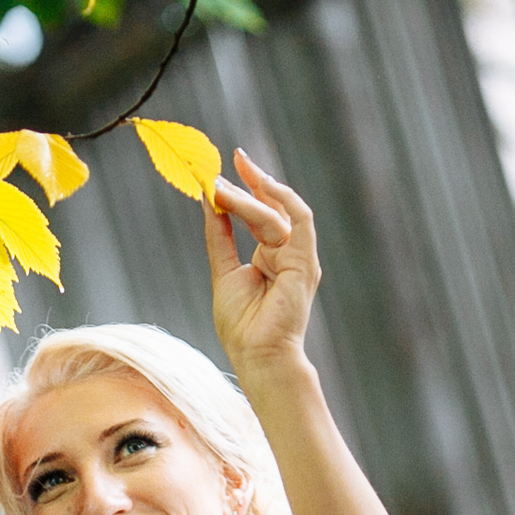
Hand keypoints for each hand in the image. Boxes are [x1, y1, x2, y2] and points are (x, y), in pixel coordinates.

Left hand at [204, 148, 320, 382]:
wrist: (257, 355)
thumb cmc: (241, 324)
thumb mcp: (223, 270)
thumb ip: (218, 235)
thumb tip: (208, 200)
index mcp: (272, 256)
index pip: (263, 212)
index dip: (249, 187)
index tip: (230, 164)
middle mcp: (289, 253)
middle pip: (273, 207)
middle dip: (254, 181)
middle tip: (234, 158)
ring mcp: (300, 257)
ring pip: (278, 214)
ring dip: (250, 197)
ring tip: (220, 187)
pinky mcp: (306, 263)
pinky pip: (298, 222)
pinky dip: (279, 203)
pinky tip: (260, 187)